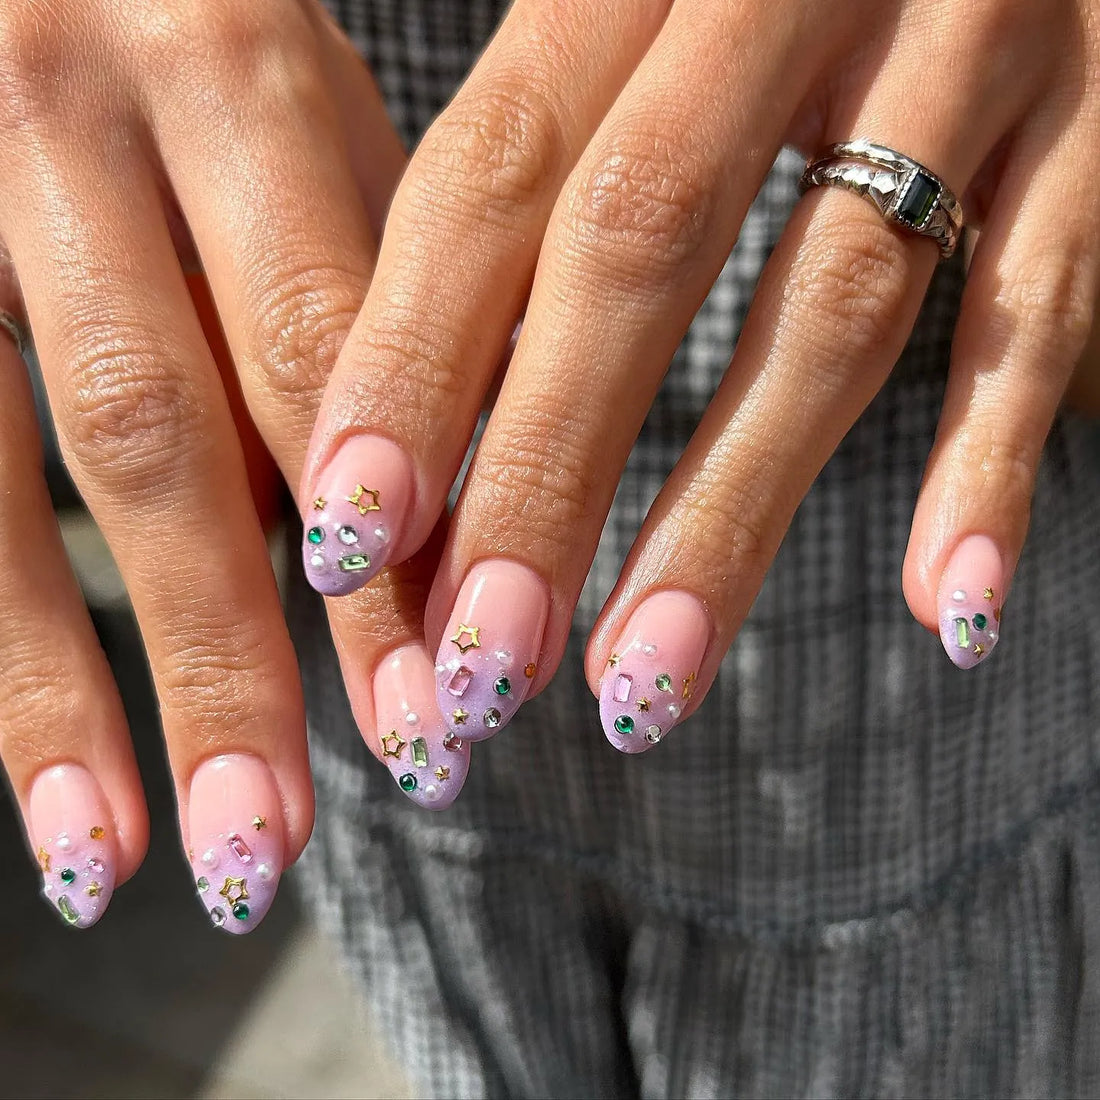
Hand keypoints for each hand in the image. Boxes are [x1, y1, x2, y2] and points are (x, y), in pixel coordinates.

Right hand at [0, 0, 470, 933]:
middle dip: (231, 654)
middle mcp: (61, 110)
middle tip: (284, 838)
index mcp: (228, 61)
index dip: (378, 557)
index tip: (430, 717)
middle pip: (164, 433)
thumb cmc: (188, 35)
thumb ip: (359, 296)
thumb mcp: (297, 116)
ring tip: (139, 859)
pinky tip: (36, 769)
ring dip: (71, 686)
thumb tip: (418, 533)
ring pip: (3, 468)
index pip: (329, 359)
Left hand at [301, 0, 1098, 752]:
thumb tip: (397, 397)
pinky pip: (1045, 305)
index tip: (352, 546)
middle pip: (638, 250)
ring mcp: (968, 39)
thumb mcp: (634, 13)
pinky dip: (991, 461)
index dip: (411, 366)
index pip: (490, 177)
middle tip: (480, 665)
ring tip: (642, 688)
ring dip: (728, 520)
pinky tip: (947, 610)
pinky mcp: (1098, 110)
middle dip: (545, 474)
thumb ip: (541, 162)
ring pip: (837, 309)